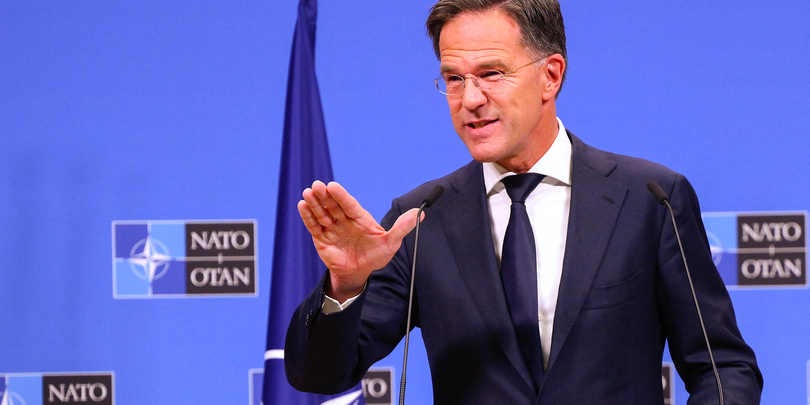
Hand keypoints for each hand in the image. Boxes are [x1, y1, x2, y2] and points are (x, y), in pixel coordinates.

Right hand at [298, 181, 420, 301]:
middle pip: (333, 206)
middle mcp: (344, 220)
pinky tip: (302, 205)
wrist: (359, 273)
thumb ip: (402, 228)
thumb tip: (420, 214)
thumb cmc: (375, 256)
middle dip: (325, 196)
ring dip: (314, 204)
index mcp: (360, 218)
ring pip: (322, 214)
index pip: (349, 205)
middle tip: (316, 185)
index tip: (332, 186)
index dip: (341, 196)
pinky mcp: (322, 238)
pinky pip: (314, 226)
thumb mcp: (391, 243)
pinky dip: (308, 217)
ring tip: (307, 193)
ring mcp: (332, 228)